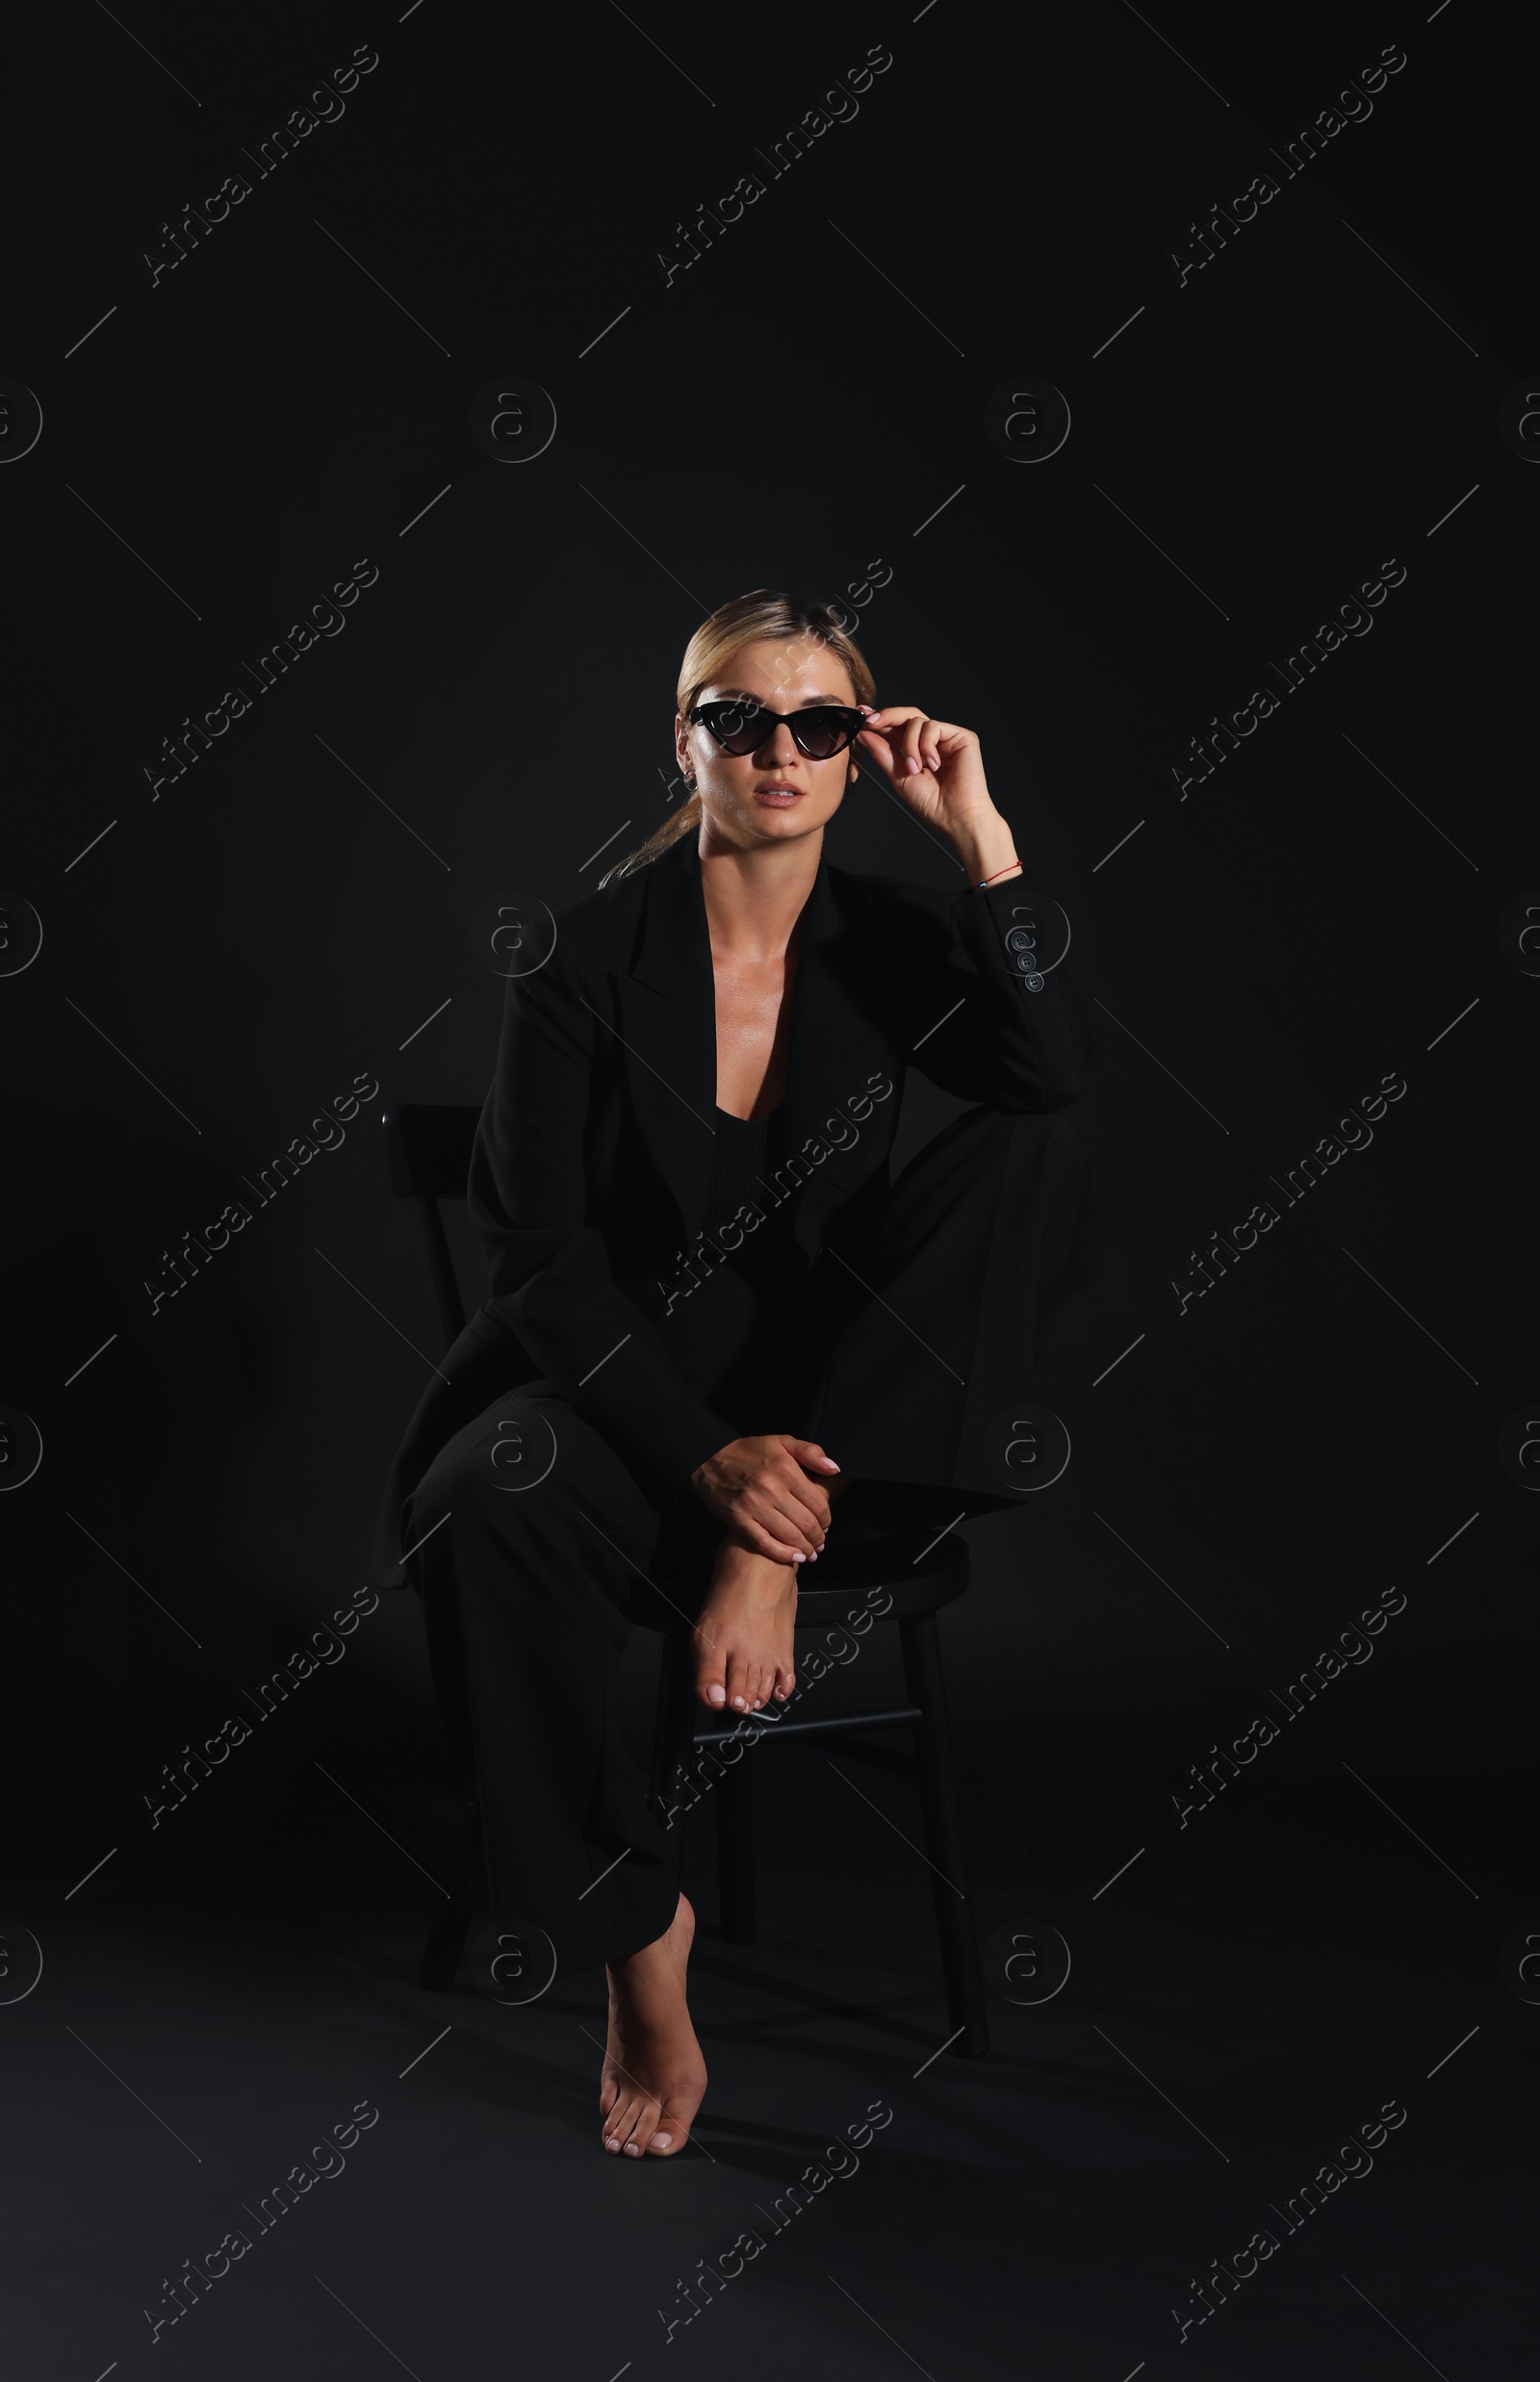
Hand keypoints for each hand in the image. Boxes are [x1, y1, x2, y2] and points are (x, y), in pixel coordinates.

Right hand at [689, 1434, 839, 1563]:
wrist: (708, 1459)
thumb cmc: (747, 1452)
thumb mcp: (781, 1442)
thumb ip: (810, 1452)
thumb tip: (835, 1469)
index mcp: (786, 1469)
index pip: (818, 1504)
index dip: (827, 1519)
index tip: (826, 1525)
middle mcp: (772, 1489)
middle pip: (807, 1523)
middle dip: (818, 1538)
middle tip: (820, 1542)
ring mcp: (754, 1506)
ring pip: (790, 1536)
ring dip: (806, 1549)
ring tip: (811, 1553)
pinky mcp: (739, 1520)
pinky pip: (766, 1544)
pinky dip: (783, 1554)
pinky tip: (794, 1557)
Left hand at [855, 704, 1020, 884]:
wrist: (955, 815)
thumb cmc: (931, 802)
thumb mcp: (898, 776)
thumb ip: (882, 753)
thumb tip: (863, 734)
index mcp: (916, 749)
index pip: (896, 727)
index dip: (879, 719)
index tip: (860, 716)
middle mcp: (932, 740)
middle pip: (907, 715)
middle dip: (887, 716)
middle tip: (871, 722)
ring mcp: (947, 737)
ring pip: (917, 721)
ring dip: (910, 745)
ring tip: (915, 769)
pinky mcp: (962, 736)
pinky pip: (934, 727)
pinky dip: (927, 746)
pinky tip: (934, 764)